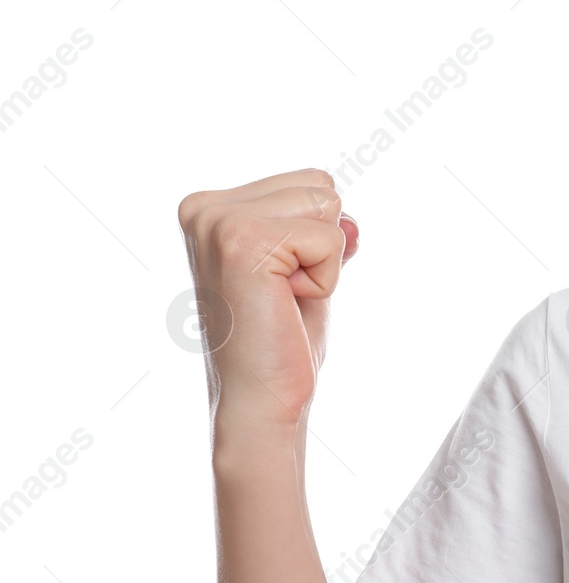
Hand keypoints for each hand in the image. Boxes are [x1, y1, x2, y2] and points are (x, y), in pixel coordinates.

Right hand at [177, 169, 358, 427]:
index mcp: (210, 207)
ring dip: (324, 263)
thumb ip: (320, 233)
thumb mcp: (304, 272)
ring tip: (283, 298)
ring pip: (327, 206)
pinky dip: (325, 279)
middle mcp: (205, 207)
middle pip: (320, 185)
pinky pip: (329, 239)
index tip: (281, 283)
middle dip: (323, 245)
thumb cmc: (281, 344)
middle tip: (284, 294)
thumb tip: (350, 218)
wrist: (260, 400)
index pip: (310, 181)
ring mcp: (218, 221)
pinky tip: (285, 305)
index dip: (318, 239)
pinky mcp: (242, 241)